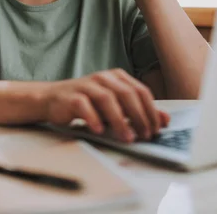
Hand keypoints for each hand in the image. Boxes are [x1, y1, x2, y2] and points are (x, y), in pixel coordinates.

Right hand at [42, 68, 169, 141]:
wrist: (52, 99)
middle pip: (127, 94)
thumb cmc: (88, 103)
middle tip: (145, 135)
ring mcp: (87, 85)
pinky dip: (93, 118)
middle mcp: (104, 77)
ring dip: (119, 121)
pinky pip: (84, 105)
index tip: (156, 129)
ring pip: (107, 99)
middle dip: (139, 116)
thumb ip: (138, 111)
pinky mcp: (71, 96)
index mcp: (117, 77)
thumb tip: (164, 120)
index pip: (141, 91)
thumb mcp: (116, 106)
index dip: (151, 110)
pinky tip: (100, 131)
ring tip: (127, 138)